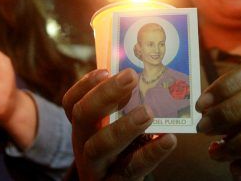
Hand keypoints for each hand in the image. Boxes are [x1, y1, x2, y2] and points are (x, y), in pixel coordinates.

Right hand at [62, 68, 176, 179]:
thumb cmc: (122, 153)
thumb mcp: (115, 129)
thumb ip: (123, 107)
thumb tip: (142, 75)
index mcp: (83, 127)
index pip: (72, 103)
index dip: (85, 85)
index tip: (106, 70)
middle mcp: (83, 144)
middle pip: (83, 116)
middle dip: (105, 94)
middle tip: (131, 76)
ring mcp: (96, 167)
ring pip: (100, 146)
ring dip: (123, 126)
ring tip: (148, 112)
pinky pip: (130, 170)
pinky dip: (150, 154)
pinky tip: (169, 140)